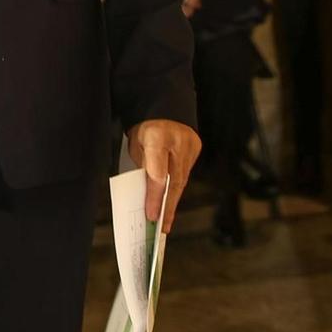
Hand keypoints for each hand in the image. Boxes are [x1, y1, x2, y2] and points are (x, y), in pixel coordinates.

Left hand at [127, 119, 200, 233]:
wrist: (163, 105)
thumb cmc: (145, 126)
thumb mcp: (135, 144)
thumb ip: (142, 166)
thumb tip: (146, 194)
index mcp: (156, 136)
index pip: (157, 174)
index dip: (154, 198)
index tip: (150, 215)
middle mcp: (177, 140)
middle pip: (173, 181)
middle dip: (166, 206)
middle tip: (162, 226)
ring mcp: (190, 143)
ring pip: (182, 179)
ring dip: (173, 200)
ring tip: (166, 219)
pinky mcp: (196, 147)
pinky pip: (186, 172)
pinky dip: (178, 187)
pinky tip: (171, 200)